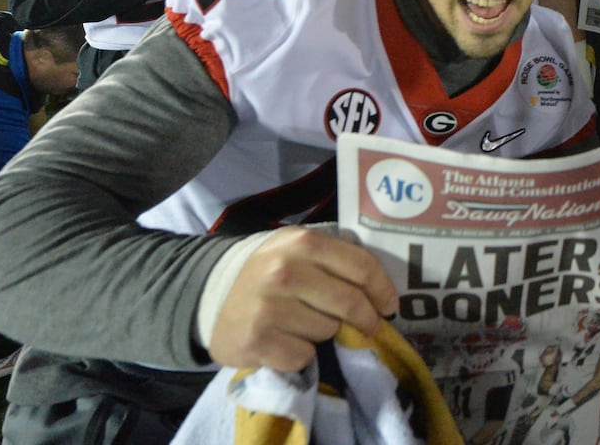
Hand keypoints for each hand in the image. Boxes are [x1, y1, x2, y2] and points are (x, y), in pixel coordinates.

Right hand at [207, 227, 397, 372]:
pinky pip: (303, 355)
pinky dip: (300, 353)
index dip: (382, 289)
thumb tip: (381, 289)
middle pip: (349, 303)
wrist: (210, 295)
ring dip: (324, 332)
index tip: (389, 305)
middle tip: (370, 325)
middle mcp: (284, 272)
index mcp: (301, 243)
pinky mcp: (256, 341)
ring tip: (302, 322)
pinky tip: (284, 340)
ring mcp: (268, 308)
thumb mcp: (297, 250)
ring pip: (327, 331)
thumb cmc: (267, 271)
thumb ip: (335, 259)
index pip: (360, 267)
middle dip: (366, 318)